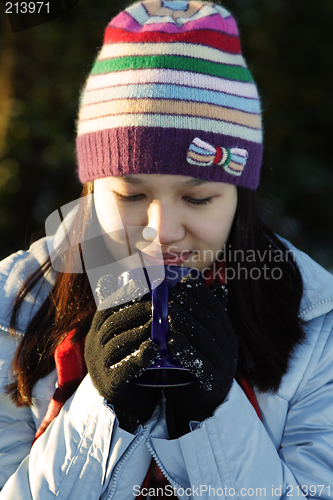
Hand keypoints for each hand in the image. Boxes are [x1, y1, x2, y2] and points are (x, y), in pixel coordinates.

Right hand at [84, 280, 158, 432]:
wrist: (128, 404)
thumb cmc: (132, 363)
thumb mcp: (129, 337)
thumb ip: (132, 316)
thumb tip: (138, 279)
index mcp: (97, 333)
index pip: (105, 309)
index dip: (122, 295)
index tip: (140, 285)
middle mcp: (93, 347)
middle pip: (111, 324)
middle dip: (135, 312)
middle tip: (157, 306)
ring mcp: (98, 367)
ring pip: (116, 344)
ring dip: (139, 332)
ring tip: (159, 325)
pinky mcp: (109, 385)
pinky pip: (122, 369)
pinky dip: (138, 358)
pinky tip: (154, 349)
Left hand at [164, 275, 237, 438]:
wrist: (201, 408)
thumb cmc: (196, 369)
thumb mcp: (200, 341)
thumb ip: (200, 318)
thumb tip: (202, 283)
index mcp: (227, 334)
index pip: (216, 307)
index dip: (200, 293)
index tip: (183, 281)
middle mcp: (230, 347)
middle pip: (210, 319)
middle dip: (189, 303)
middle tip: (168, 291)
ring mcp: (224, 365)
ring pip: (206, 338)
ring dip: (186, 321)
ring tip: (167, 310)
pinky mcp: (213, 382)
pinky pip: (201, 364)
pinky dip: (186, 350)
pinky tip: (172, 341)